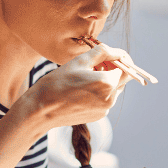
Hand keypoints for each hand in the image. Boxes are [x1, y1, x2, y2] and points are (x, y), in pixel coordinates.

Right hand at [23, 43, 137, 129]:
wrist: (42, 109)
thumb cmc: (58, 82)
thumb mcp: (80, 61)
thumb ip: (103, 52)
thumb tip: (118, 51)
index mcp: (107, 83)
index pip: (125, 67)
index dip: (116, 59)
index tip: (105, 55)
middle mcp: (110, 98)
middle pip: (122, 79)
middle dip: (113, 69)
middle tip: (96, 63)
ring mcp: (105, 109)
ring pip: (114, 89)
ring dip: (106, 80)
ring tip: (86, 75)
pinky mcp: (99, 116)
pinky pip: (105, 99)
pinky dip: (100, 91)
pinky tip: (83, 88)